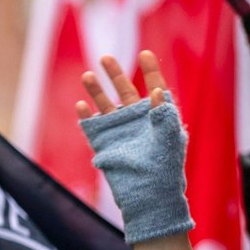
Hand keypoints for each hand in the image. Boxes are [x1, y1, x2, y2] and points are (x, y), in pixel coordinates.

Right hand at [75, 51, 192, 243]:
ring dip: (96, 90)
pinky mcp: (103, 143)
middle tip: (105, 58)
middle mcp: (138, 121)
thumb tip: (157, 91)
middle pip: (126, 91)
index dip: (151, 71)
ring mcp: (119, 131)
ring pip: (105, 105)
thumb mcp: (169, 141)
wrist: (147, 196)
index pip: (156, 88)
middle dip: (115, 74)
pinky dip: (85, 115)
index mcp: (159, 118)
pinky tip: (80, 105)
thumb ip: (164, 116)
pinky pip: (91, 125)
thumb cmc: (165, 170)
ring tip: (87, 74)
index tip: (145, 54)